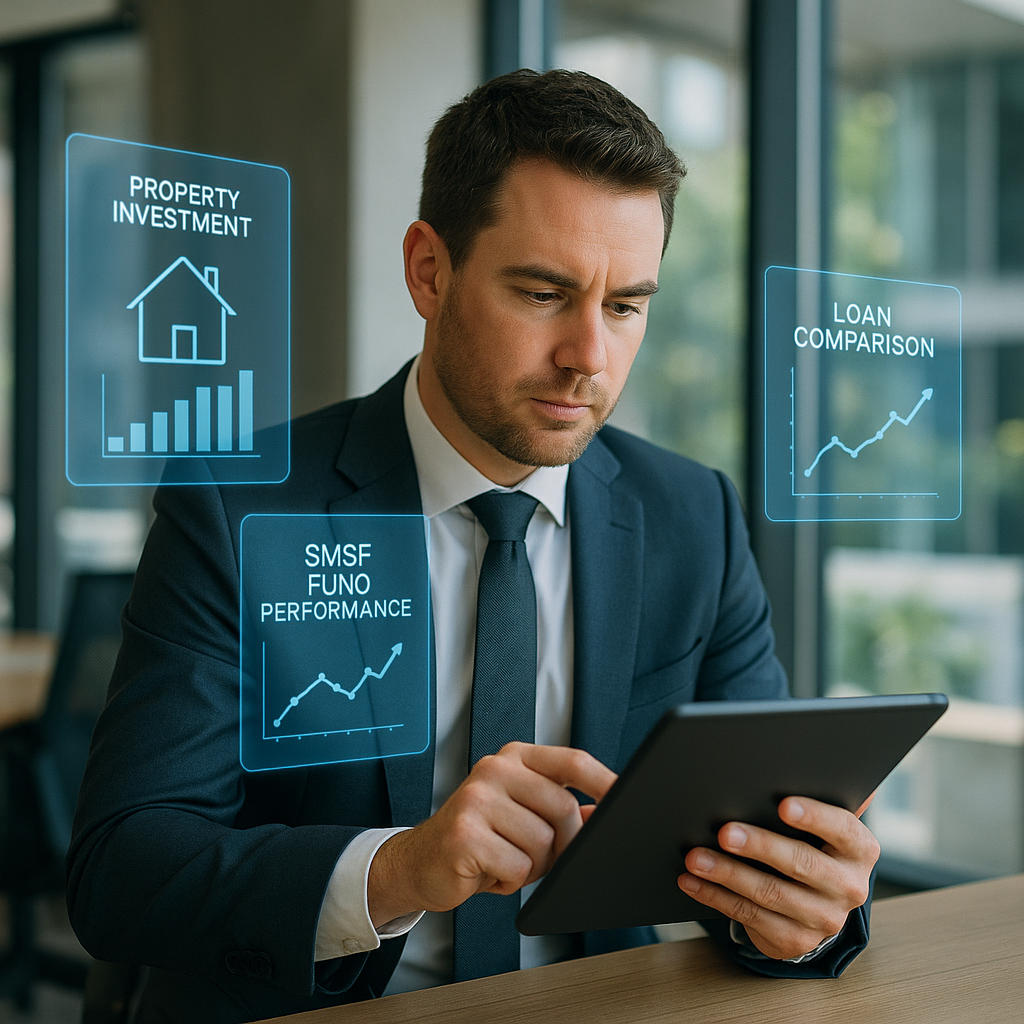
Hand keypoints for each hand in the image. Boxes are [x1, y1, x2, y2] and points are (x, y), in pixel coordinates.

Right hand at [367, 742, 614, 927]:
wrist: (420, 862)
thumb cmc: (480, 838)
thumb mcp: (522, 813)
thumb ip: (563, 808)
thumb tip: (608, 813)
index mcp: (514, 758)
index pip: (572, 762)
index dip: (605, 781)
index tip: (628, 799)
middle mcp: (494, 770)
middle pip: (565, 809)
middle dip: (563, 844)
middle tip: (536, 855)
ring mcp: (477, 799)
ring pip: (544, 843)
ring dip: (533, 866)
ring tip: (505, 859)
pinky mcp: (465, 834)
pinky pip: (519, 868)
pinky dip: (511, 881)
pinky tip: (489, 872)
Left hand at [677, 795, 879, 959]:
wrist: (814, 904)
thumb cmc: (811, 845)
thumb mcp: (821, 824)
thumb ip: (816, 796)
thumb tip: (791, 761)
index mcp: (860, 849)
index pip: (841, 828)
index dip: (814, 816)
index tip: (782, 804)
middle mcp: (849, 886)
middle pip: (801, 863)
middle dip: (759, 845)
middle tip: (724, 832)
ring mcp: (824, 919)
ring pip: (769, 892)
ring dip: (726, 873)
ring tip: (695, 856)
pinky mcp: (795, 940)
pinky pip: (750, 916)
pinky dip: (716, 896)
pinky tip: (693, 881)